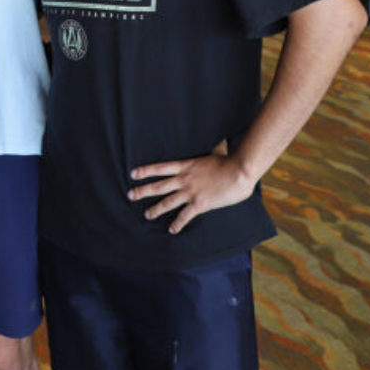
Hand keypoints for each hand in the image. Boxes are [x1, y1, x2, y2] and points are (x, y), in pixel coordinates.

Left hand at [127, 140, 254, 233]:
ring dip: (155, 209)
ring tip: (147, 214)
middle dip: (142, 191)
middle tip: (130, 195)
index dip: (145, 171)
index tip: (133, 174)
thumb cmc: (229, 160)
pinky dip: (177, 224)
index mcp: (186, 166)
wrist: (239, 171)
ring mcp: (190, 192)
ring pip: (167, 202)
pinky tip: (171, 230)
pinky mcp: (199, 204)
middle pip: (158, 186)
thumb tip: (213, 140)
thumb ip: (207, 149)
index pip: (160, 168)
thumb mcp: (213, 150)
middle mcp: (184, 179)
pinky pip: (184, 216)